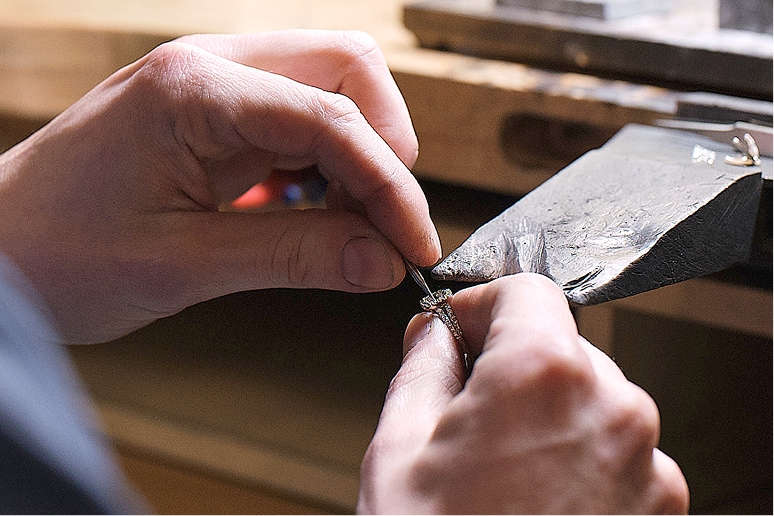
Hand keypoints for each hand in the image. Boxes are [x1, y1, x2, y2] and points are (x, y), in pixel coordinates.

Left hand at [0, 30, 440, 342]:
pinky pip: (298, 119)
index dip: (390, 185)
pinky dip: (328, 164)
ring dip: (361, 155)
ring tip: (355, 227)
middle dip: (386, 146)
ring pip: (330, 89)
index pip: (332, 118)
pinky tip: (318, 212)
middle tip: (389, 224)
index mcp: (194, 90)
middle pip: (347, 70)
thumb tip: (381, 261)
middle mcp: (209, 67)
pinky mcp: (215, 114)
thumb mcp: (182, 265)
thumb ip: (293, 257)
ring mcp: (213, 84)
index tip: (415, 245)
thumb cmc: (56, 253)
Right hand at [359, 274, 688, 513]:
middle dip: (511, 362)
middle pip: (560, 344)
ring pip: (590, 396)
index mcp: (542, 375)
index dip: (482, 304)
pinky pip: (615, 449)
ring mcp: (645, 463)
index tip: (460, 329)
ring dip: (546, 410)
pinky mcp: (660, 506)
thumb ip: (422, 366)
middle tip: (466, 407)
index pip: (525, 291)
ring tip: (497, 466)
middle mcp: (612, 408)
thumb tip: (433, 333)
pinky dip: (577, 454)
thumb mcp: (398, 447)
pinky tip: (533, 496)